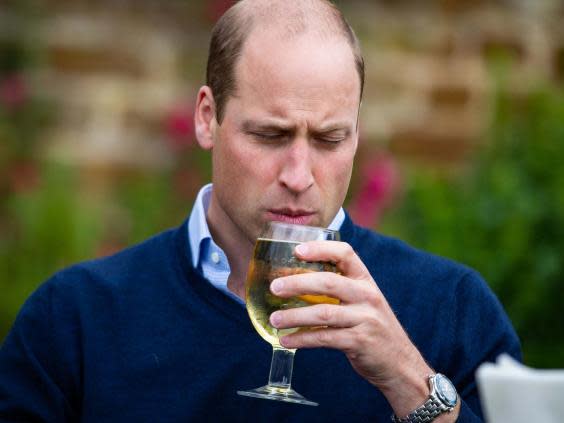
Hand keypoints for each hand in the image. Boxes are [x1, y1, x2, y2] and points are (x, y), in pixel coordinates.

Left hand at [269, 240, 449, 417]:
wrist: (400, 364)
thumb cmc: (373, 328)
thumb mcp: (364, 302)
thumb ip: (340, 290)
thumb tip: (296, 282)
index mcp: (366, 281)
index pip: (345, 254)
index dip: (321, 249)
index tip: (297, 250)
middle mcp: (367, 296)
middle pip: (329, 282)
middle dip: (298, 283)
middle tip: (275, 287)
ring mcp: (365, 319)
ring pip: (323, 313)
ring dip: (294, 316)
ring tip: (274, 319)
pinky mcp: (360, 342)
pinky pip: (325, 338)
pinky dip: (302, 339)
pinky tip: (286, 340)